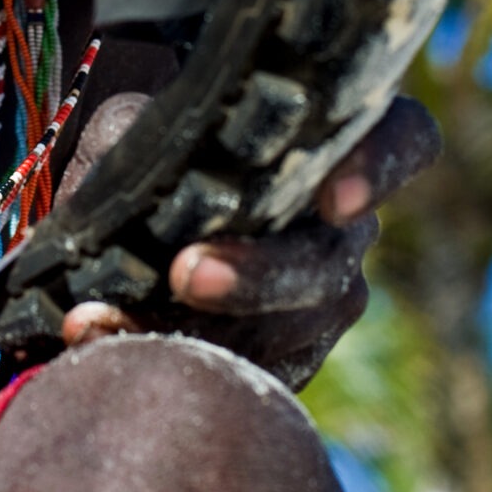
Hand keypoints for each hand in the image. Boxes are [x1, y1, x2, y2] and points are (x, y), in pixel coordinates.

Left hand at [56, 95, 439, 385]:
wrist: (119, 227)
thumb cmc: (144, 149)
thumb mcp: (136, 121)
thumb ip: (144, 129)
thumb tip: (127, 162)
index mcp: (331, 147)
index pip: (405, 142)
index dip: (383, 167)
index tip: (335, 199)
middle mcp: (341, 230)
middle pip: (328, 262)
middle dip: (259, 276)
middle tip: (186, 273)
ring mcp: (318, 305)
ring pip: (284, 331)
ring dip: (189, 328)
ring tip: (98, 319)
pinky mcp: (279, 364)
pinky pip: (234, 371)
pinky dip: (151, 352)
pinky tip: (87, 336)